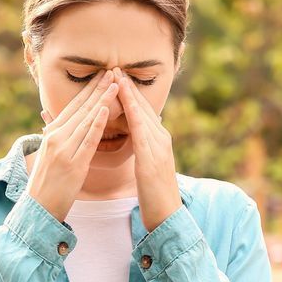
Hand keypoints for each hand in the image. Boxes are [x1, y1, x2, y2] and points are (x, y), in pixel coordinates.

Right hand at [26, 69, 119, 221]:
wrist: (38, 209)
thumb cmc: (46, 185)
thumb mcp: (49, 156)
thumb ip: (57, 139)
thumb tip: (58, 126)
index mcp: (51, 134)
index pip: (73, 106)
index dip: (89, 90)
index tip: (102, 75)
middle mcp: (56, 137)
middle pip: (80, 108)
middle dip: (98, 88)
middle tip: (112, 70)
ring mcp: (64, 149)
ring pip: (86, 119)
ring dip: (102, 100)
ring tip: (115, 84)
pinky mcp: (73, 163)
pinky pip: (87, 140)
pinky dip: (96, 124)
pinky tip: (105, 110)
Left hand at [115, 67, 180, 231]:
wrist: (167, 215)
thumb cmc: (153, 193)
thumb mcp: (147, 164)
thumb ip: (143, 146)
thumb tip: (138, 132)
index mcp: (157, 139)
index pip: (141, 110)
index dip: (129, 93)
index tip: (115, 76)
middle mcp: (160, 138)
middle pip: (143, 106)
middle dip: (128, 87)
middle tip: (114, 67)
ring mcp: (159, 147)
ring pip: (143, 114)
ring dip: (130, 95)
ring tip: (117, 77)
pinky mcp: (153, 158)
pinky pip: (142, 132)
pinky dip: (134, 115)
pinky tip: (126, 104)